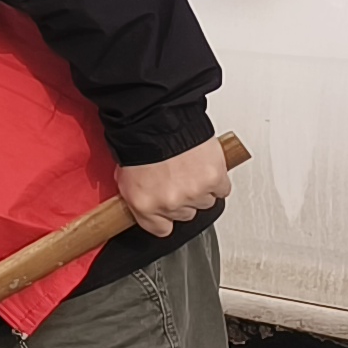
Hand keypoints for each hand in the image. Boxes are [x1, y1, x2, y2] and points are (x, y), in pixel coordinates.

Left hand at [116, 137, 232, 237]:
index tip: (167, 209)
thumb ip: (138, 197)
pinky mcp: (214, 180)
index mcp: (145, 205)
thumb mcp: (125, 176)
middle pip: (185, 214)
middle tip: (177, 178)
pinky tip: (205, 167)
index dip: (165, 217)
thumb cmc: (139, 141)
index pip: (161, 229)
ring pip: (205, 202)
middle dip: (182, 198)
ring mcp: (193, 193)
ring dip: (200, 188)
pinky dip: (217, 180)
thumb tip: (147, 204)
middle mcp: (170, 203)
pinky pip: (222, 190)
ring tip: (189, 168)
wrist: (158, 117)